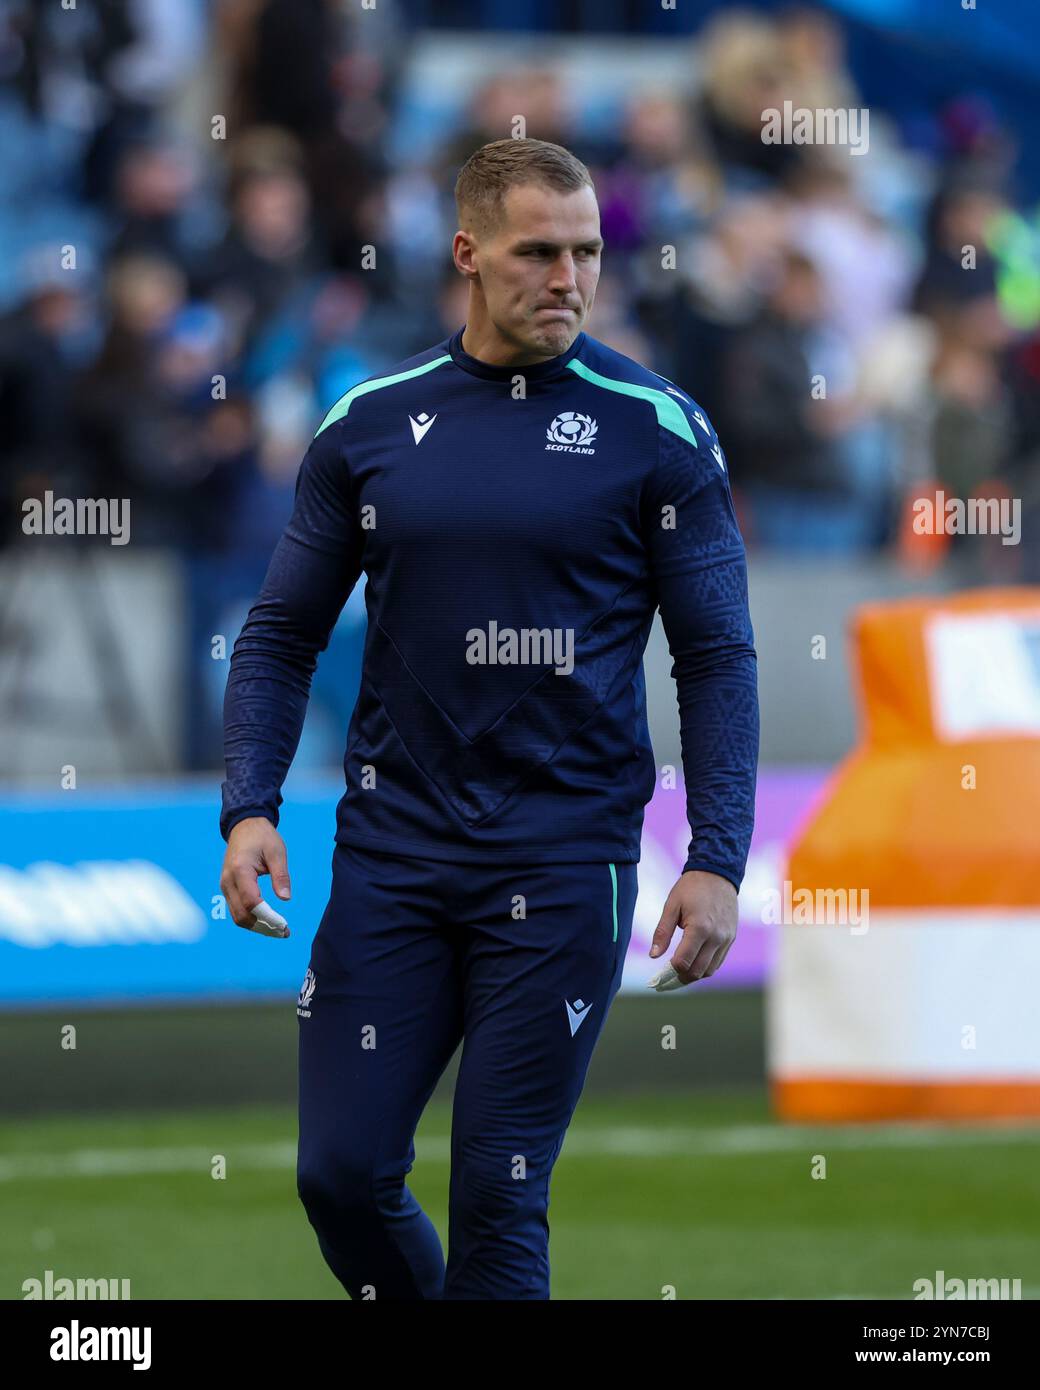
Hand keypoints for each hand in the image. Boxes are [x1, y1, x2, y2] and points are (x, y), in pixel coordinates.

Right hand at [220, 817, 290, 927]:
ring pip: (237, 916)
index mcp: (240, 870)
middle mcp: (228, 881)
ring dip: (257, 927)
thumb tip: (285, 898)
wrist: (244, 827)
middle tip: (284, 932)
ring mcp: (225, 886)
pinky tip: (268, 921)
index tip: (284, 926)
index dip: (267, 917)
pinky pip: (236, 910)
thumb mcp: (277, 852)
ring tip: (278, 930)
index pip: (251, 902)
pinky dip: (251, 919)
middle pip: (242, 915)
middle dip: (263, 927)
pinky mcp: (227, 889)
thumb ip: (281, 875)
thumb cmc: (262, 837)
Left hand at [648, 870, 737, 985]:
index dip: (669, 971)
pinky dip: (705, 966)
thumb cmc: (691, 888)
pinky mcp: (731, 938)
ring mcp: (726, 939)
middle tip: (666, 979)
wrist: (718, 873)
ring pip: (710, 970)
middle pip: (698, 971)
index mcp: (699, 928)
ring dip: (694, 975)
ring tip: (679, 972)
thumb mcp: (671, 906)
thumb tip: (653, 956)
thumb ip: (662, 932)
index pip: (684, 962)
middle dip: (680, 978)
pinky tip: (693, 962)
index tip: (659, 973)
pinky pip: (718, 961)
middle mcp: (716, 937)